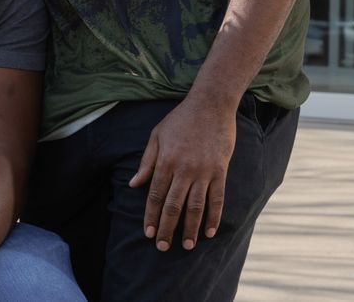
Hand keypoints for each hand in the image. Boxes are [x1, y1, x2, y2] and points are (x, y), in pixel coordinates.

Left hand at [128, 96, 235, 251]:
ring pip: (195, 207)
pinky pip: (217, 199)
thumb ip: (146, 161)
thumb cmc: (180, 119)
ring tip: (186, 245)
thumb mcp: (157, 135)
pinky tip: (210, 232)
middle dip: (167, 228)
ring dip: (190, 229)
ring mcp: (203, 171)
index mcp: (165, 160)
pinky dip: (214, 217)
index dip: (151, 216)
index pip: (156, 195)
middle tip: (162, 247)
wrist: (210, 105)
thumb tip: (133, 184)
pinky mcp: (220, 171)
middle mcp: (183, 169)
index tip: (148, 233)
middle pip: (173, 205)